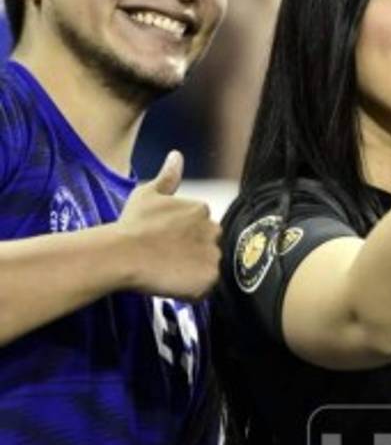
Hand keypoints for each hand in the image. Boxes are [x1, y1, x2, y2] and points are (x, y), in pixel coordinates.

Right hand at [117, 151, 221, 299]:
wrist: (123, 254)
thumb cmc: (132, 224)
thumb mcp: (147, 194)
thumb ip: (167, 176)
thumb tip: (177, 155)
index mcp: (201, 210)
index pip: (201, 228)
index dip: (183, 239)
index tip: (165, 244)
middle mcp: (213, 230)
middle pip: (210, 247)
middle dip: (194, 254)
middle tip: (167, 260)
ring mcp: (213, 256)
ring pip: (209, 268)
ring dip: (193, 272)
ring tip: (168, 272)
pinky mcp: (209, 279)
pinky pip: (205, 288)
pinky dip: (192, 290)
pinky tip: (172, 284)